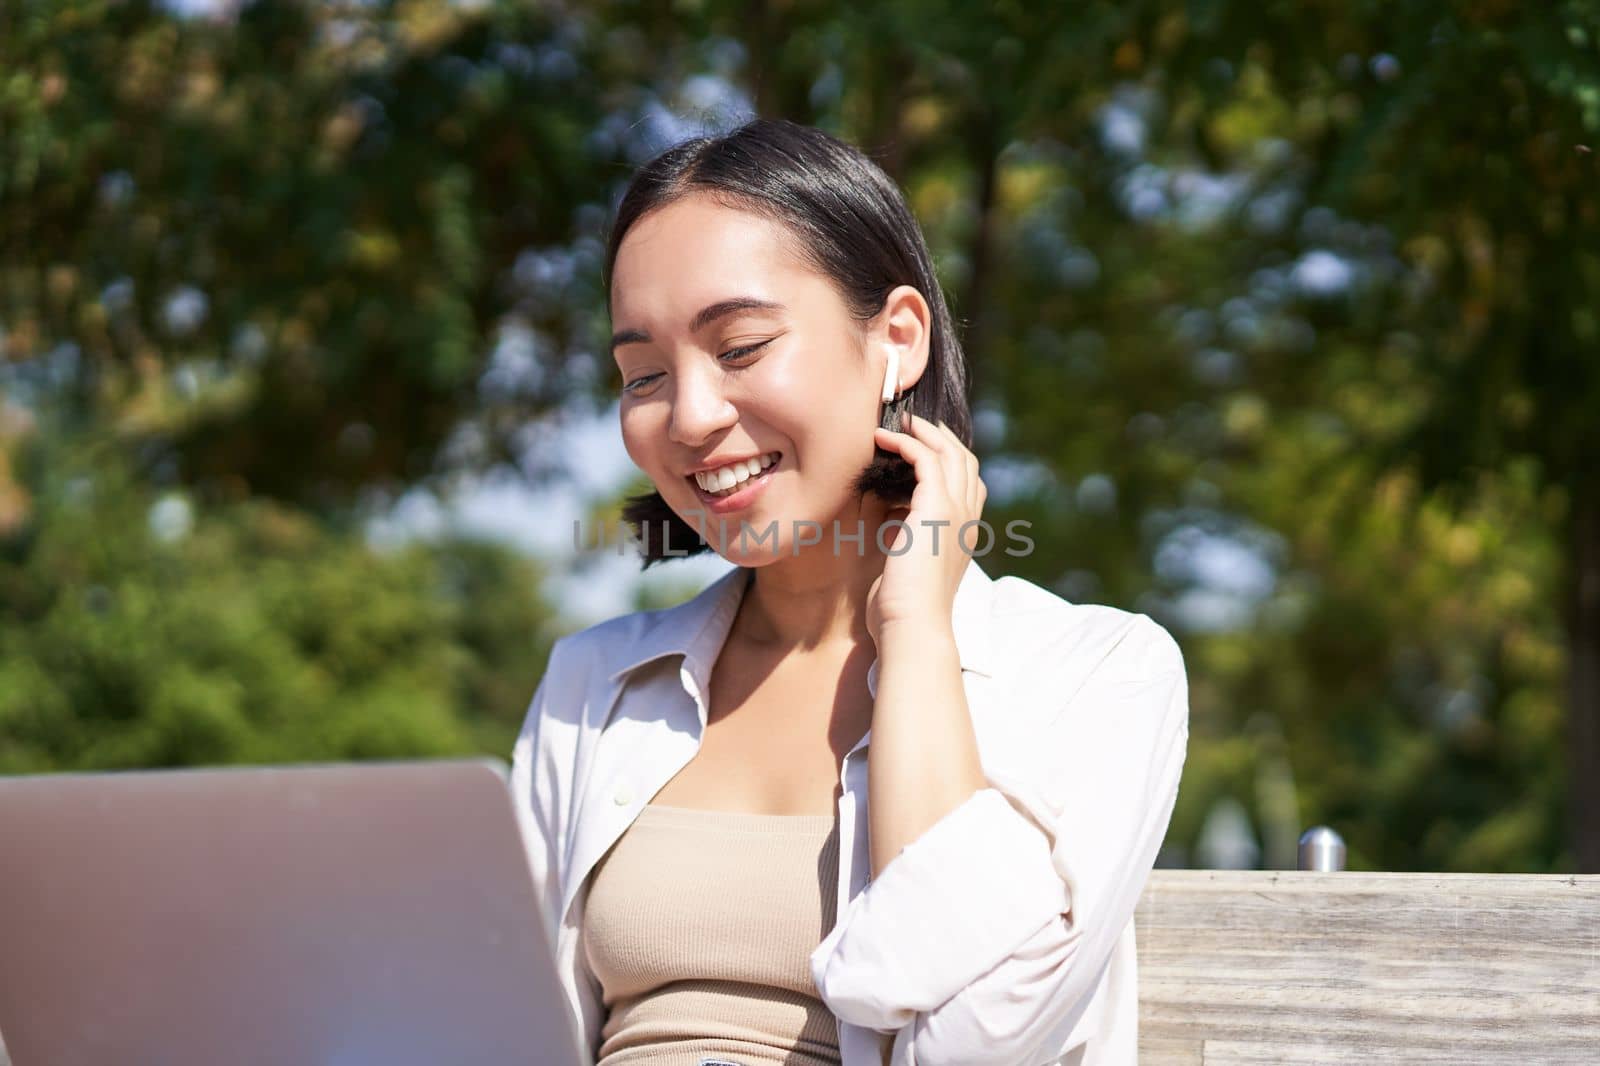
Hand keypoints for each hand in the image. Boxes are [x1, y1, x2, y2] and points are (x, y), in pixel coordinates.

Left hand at [866, 413, 986, 644]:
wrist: (912, 625)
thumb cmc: (903, 608)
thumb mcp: (911, 567)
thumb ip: (910, 542)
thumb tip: (894, 526)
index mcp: (965, 534)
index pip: (969, 482)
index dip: (950, 458)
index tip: (925, 445)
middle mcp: (967, 519)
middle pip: (965, 460)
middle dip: (941, 437)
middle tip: (914, 422)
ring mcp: (956, 512)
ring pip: (950, 453)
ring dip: (923, 432)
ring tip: (900, 421)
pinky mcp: (935, 507)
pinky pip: (926, 458)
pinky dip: (906, 442)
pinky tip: (884, 438)